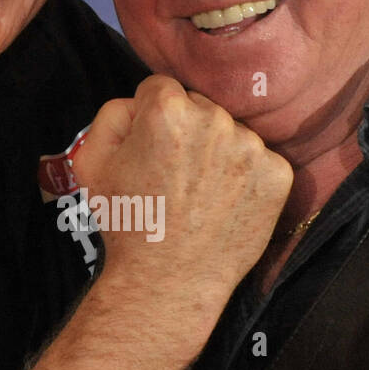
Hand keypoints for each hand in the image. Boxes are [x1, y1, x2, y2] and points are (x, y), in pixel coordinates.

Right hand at [73, 75, 291, 306]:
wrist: (168, 281)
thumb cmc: (128, 223)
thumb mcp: (91, 162)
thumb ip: (111, 115)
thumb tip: (137, 102)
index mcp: (168, 109)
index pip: (160, 88)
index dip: (149, 118)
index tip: (149, 149)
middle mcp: (215, 119)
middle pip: (199, 107)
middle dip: (186, 131)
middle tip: (174, 176)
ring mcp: (251, 147)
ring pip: (231, 133)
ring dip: (218, 153)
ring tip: (200, 195)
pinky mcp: (277, 175)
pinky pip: (260, 161)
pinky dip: (246, 178)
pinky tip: (225, 204)